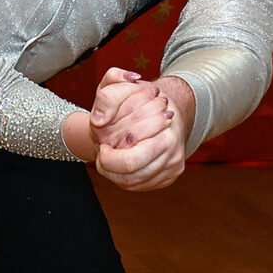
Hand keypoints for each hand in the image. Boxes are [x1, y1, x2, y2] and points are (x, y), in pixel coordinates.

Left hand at [95, 76, 191, 190]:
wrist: (164, 108)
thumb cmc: (139, 97)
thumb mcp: (119, 86)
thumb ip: (108, 97)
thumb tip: (99, 120)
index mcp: (163, 123)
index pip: (128, 145)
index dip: (107, 150)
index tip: (101, 140)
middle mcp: (172, 146)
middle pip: (130, 167)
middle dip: (108, 162)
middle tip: (102, 151)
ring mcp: (174, 164)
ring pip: (134, 181)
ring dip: (113, 173)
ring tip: (107, 158)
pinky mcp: (170, 176)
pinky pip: (141, 186)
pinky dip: (124, 179)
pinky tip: (119, 165)